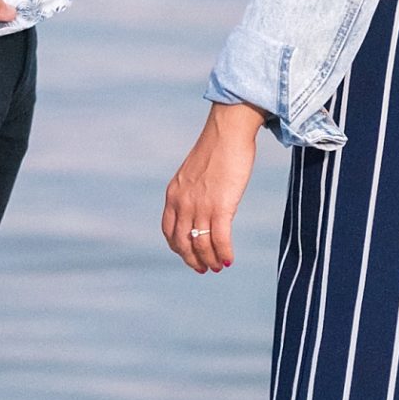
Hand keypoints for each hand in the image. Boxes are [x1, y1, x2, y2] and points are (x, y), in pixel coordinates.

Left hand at [161, 101, 266, 272]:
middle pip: (183, 243)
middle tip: (205, 268)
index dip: (178, 248)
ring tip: (219, 266)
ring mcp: (201, 206)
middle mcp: (183, 203)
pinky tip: (230, 259)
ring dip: (210, 260)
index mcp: (174, 194)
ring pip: (201, 245)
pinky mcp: (220, 206)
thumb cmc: (217, 148)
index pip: (168, 231)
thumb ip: (194, 191)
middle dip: (193, 260)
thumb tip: (204, 205)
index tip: (190, 256)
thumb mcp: (195, 172)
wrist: (228, 131)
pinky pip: (220, 239)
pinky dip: (224, 253)